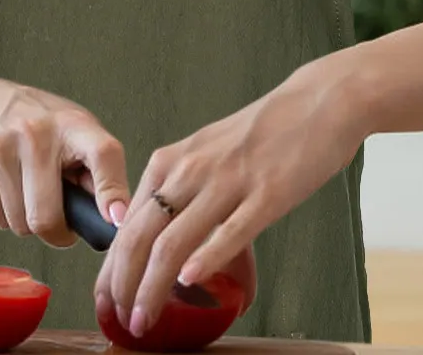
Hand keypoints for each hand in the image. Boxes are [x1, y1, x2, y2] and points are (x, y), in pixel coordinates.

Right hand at [0, 76, 130, 247]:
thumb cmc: (37, 123)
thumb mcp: (74, 132)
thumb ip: (97, 171)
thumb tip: (116, 219)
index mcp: (72, 124)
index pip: (102, 154)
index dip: (112, 191)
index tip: (117, 221)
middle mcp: (36, 131)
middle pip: (46, 216)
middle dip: (54, 230)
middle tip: (56, 216)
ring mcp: (0, 146)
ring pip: (19, 223)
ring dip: (25, 220)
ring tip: (25, 189)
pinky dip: (1, 214)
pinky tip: (3, 186)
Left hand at [94, 61, 359, 336]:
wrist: (317, 103)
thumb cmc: (262, 134)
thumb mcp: (207, 155)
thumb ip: (183, 192)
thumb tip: (162, 241)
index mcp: (173, 161)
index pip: (128, 222)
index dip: (112, 268)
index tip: (106, 299)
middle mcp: (192, 169)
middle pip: (141, 235)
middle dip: (124, 284)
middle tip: (121, 320)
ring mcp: (228, 181)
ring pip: (175, 240)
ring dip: (152, 287)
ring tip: (145, 320)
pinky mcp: (267, 193)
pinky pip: (230, 230)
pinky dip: (206, 258)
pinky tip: (191, 282)